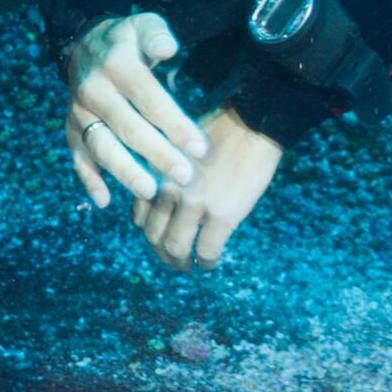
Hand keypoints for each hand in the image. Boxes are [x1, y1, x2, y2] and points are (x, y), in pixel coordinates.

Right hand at [61, 13, 206, 207]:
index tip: (199, 148)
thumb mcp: (143, 24)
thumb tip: (168, 49)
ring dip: (124, 171)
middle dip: (158, 154)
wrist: (84, 45)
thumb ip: (157, 34)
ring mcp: (79, 113)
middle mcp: (94, 90)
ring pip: (101, 146)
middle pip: (128, 128)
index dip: (174, 124)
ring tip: (150, 191)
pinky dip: (88, 179)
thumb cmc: (127, 40)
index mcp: (117, 65)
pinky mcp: (71, 129)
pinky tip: (104, 201)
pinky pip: (77, 157)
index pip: (149, 98)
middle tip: (185, 176)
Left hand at [138, 108, 282, 266]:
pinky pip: (206, 250)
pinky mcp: (222, 215)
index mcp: (155, 174)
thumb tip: (166, 204)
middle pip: (154, 236)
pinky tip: (210, 263)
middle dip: (162, 254)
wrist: (251, 125)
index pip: (140, 217)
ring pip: (176, 248)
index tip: (160, 240)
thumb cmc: (217, 132)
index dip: (150, 234)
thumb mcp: (176, 152)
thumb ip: (166, 178)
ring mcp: (193, 204)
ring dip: (180, 263)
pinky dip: (206, 262)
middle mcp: (166, 191)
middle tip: (174, 261)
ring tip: (189, 267)